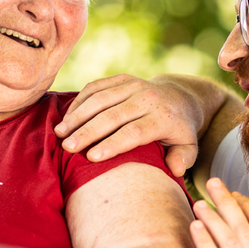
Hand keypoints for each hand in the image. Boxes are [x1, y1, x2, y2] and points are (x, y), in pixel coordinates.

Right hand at [55, 74, 204, 176]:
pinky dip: (79, 102)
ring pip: (100, 99)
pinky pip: (96, 87)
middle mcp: (147, 98)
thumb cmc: (179, 130)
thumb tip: (175, 169)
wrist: (180, 97)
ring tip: (59, 133)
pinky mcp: (122, 78)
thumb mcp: (189, 146)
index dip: (112, 144)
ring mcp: (133, 85)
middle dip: (87, 132)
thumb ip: (184, 158)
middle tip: (67, 147)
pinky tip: (66, 118)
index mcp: (163, 117)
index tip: (91, 157)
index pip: (134, 131)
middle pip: (112, 115)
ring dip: (77, 116)